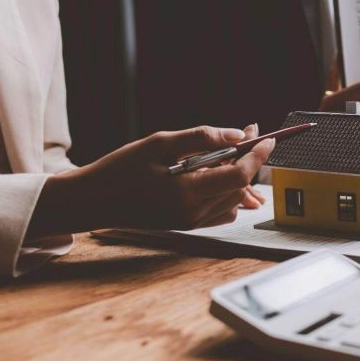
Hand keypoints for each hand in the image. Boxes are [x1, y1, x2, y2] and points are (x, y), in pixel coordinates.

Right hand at [30, 126, 275, 236]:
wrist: (93, 200)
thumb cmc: (121, 169)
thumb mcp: (159, 143)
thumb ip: (202, 138)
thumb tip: (239, 135)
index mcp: (186, 193)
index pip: (239, 176)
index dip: (257, 156)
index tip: (266, 138)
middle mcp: (193, 213)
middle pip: (240, 187)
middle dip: (247, 160)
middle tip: (244, 135)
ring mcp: (191, 222)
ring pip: (234, 199)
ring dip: (237, 176)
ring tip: (225, 153)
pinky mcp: (188, 225)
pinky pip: (221, 210)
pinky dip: (226, 192)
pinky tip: (214, 174)